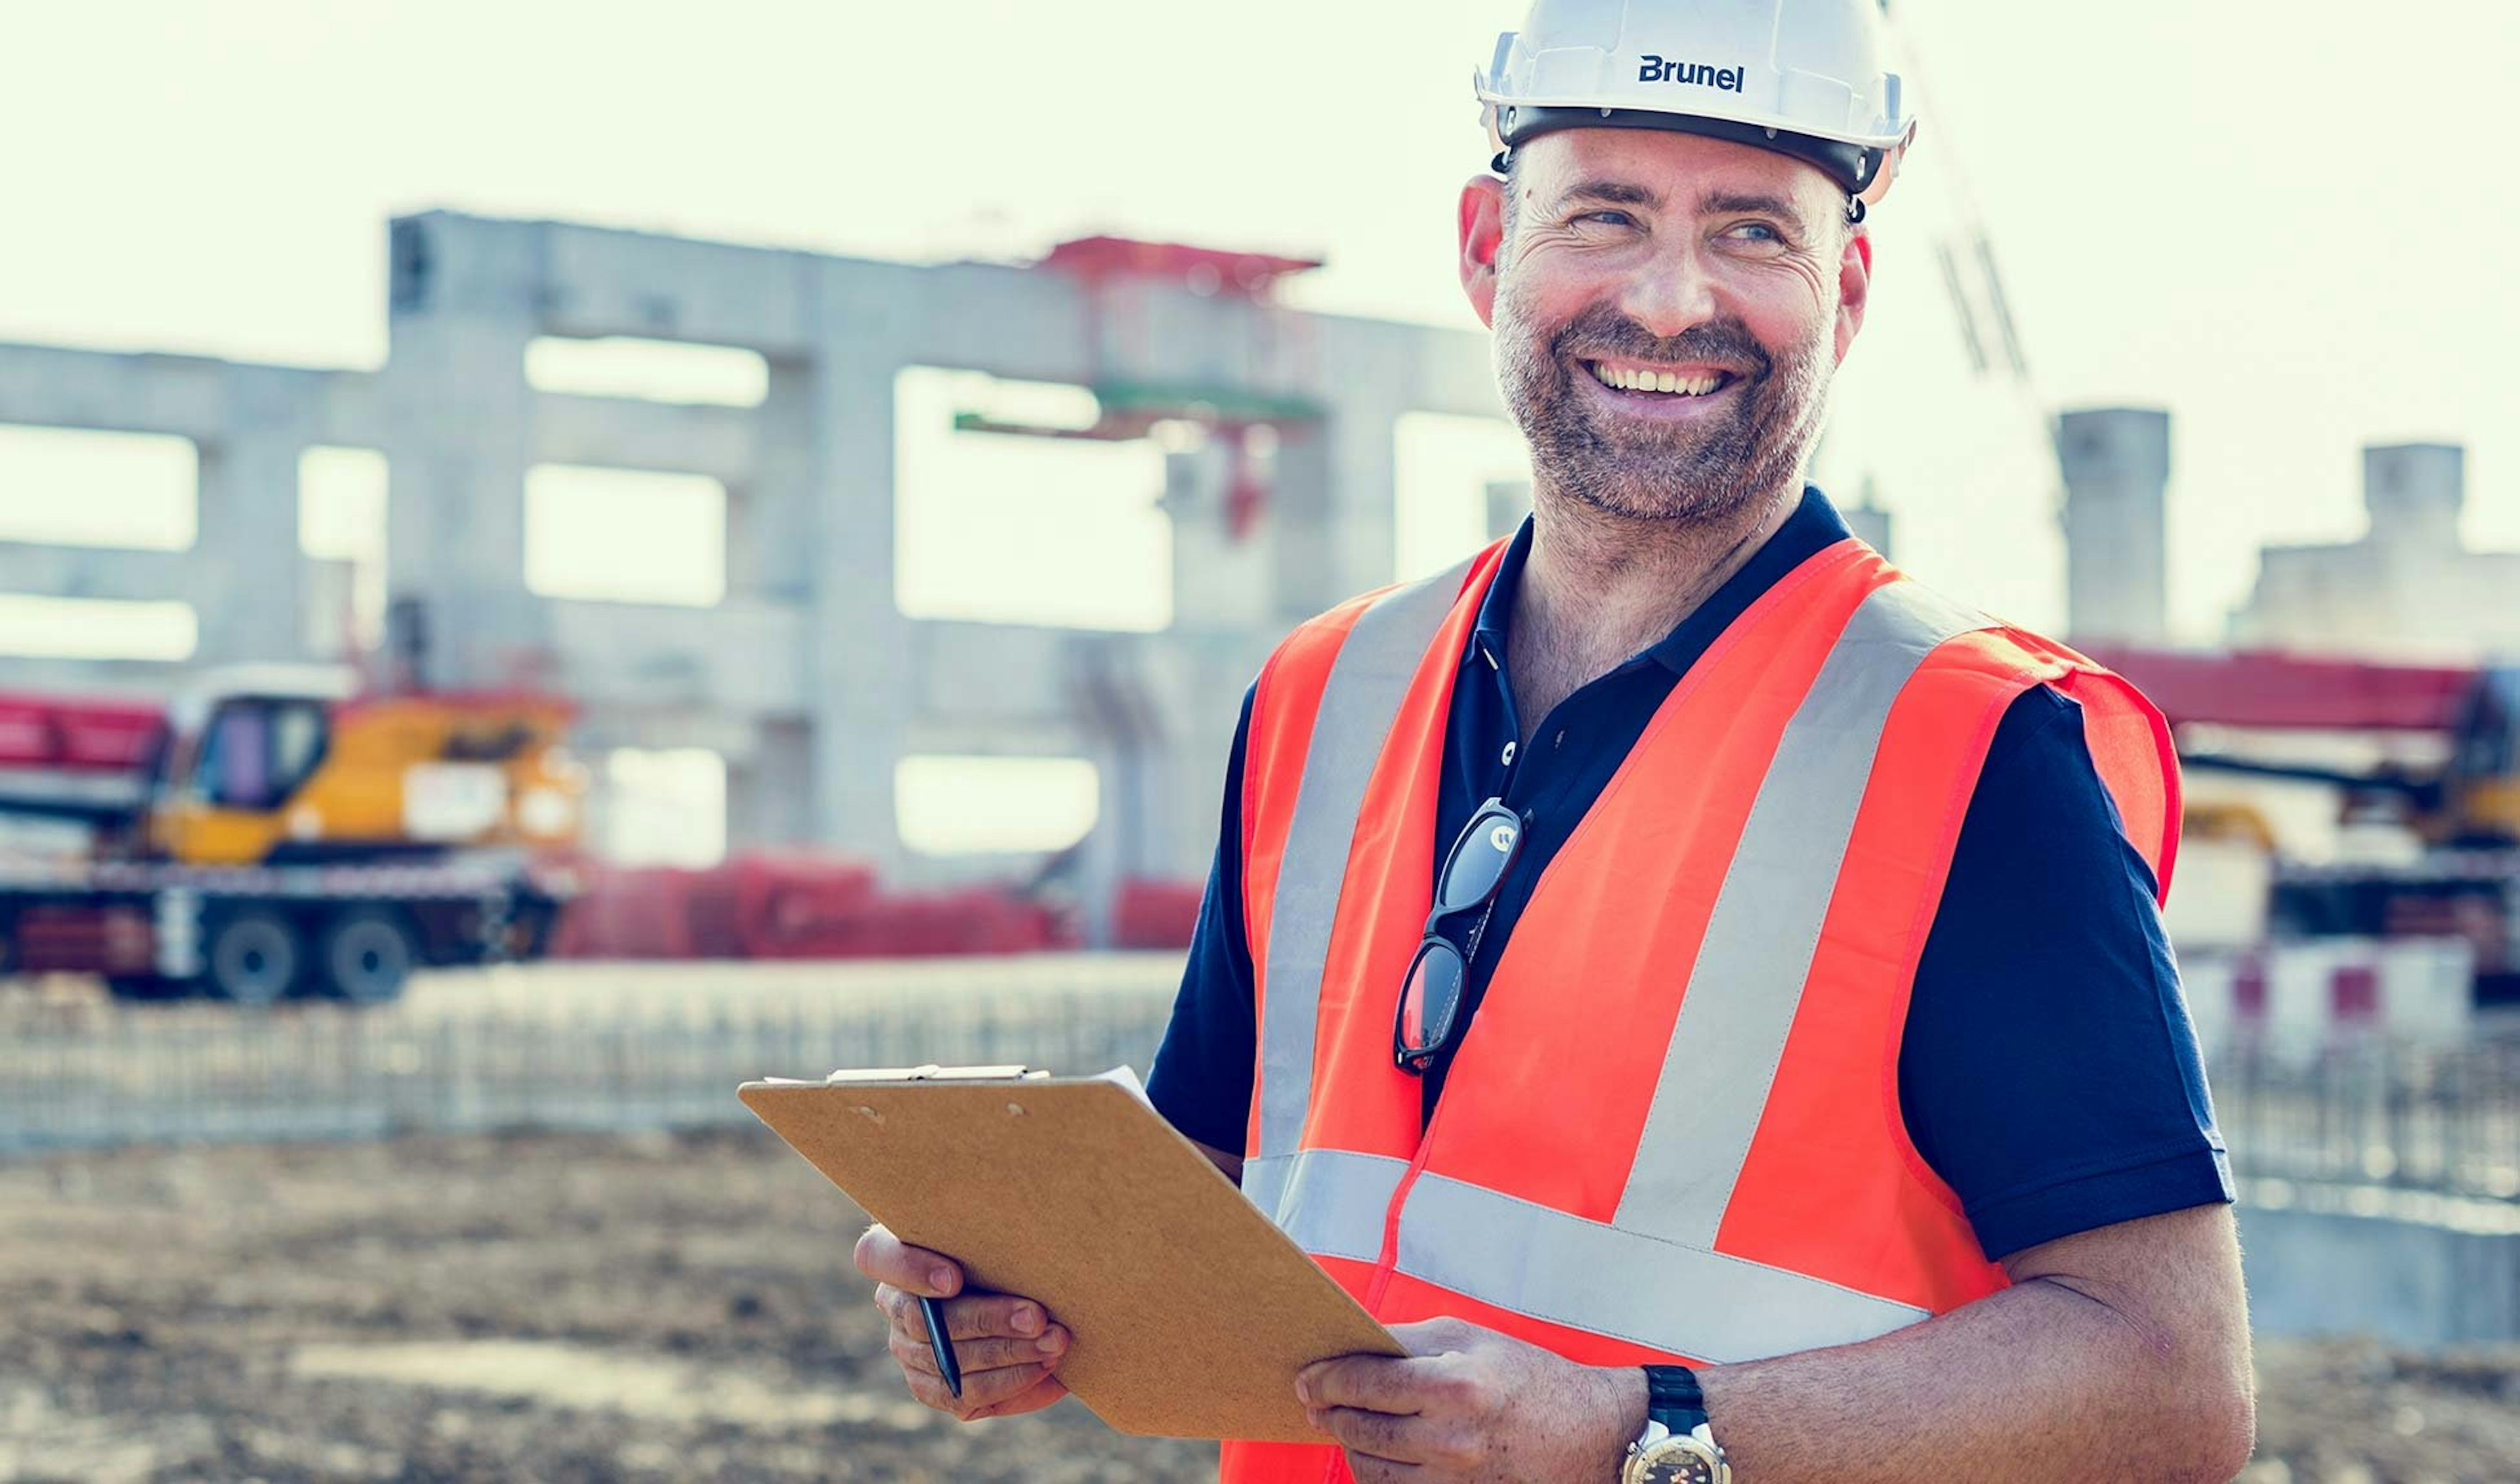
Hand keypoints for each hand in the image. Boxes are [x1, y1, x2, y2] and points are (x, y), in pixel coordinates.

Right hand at [854, 1223, 1071, 1420]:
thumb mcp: (995, 1226)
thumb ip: (995, 1228)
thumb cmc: (1003, 1243)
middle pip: (923, 1322)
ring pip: (947, 1362)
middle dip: (988, 1320)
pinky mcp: (930, 1385)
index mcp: (894, 1251)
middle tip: (1038, 1318)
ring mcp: (907, 1349)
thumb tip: (1028, 1244)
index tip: (955, 1278)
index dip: (911, 1270)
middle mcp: (893, 1303)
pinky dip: (1008, 1384)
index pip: (875, 1257)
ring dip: (1008, 1356)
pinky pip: (961, 1396)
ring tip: (1054, 1345)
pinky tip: (1045, 1370)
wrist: (1018, 1286)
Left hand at [1297, 1317, 1643, 1482]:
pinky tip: (1373, 1451)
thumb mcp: (1469, 1337)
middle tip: (1312, 1399)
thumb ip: (1408, 1341)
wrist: (1588, 1434)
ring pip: (1371, 1468)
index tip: (1307, 1378)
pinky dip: (1376, 1471)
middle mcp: (1451, 1439)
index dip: (1326, 1379)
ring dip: (1348, 1444)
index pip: (1366, 1383)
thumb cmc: (1526, 1376)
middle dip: (1328, 1412)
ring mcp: (1454, 1479)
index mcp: (1455, 1387)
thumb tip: (1355, 1345)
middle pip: (1361, 1430)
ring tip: (1342, 1423)